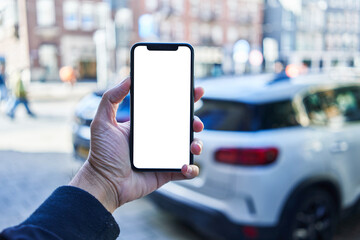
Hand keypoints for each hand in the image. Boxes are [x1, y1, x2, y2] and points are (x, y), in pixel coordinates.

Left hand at [70, 77, 203, 212]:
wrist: (104, 183)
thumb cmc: (101, 154)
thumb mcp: (102, 122)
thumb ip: (111, 98)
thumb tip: (128, 79)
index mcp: (147, 126)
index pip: (169, 109)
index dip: (185, 100)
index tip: (196, 91)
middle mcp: (159, 139)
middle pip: (185, 126)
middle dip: (196, 122)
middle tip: (196, 123)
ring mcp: (164, 156)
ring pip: (189, 146)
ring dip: (197, 144)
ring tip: (193, 146)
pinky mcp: (167, 172)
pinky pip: (186, 170)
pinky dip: (191, 169)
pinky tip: (185, 166)